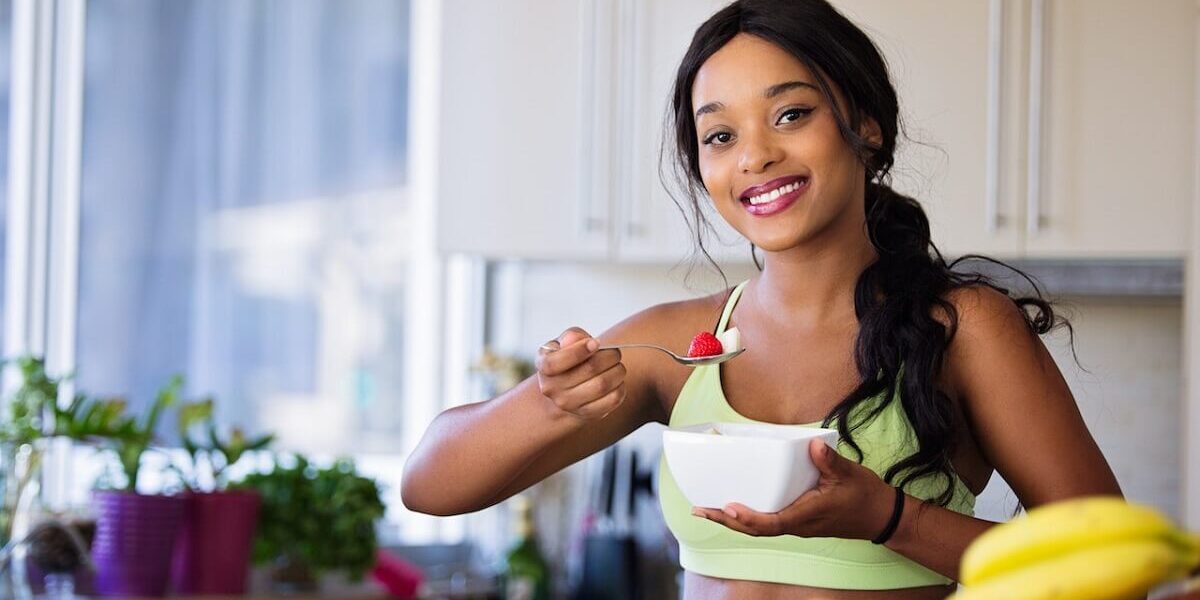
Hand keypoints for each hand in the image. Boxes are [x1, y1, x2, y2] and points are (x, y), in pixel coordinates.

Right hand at [535, 327, 625, 419]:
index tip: (596, 342)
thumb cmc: (567, 360)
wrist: (564, 391)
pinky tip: (617, 381)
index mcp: (544, 366)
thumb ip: (571, 336)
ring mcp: (568, 404)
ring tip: (617, 365)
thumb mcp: (563, 343)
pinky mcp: (586, 414)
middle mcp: (552, 388)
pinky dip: (620, 387)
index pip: (556, 362)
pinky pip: (612, 400)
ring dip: (618, 371)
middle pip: (590, 369)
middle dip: (609, 356)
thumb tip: (577, 339)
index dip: (579, 351)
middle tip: (615, 352)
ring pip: (603, 385)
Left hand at [691, 438, 898, 540]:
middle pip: (754, 529)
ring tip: (706, 509)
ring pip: (758, 528)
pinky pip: (766, 522)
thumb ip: (829, 461)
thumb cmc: (864, 496)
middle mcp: (797, 524)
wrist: (880, 516)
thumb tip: (812, 445)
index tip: (727, 508)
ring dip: (731, 521)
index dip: (747, 518)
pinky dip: (746, 517)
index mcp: (806, 515)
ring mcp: (796, 524)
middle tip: (699, 509)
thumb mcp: (849, 474)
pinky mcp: (796, 520)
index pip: (771, 523)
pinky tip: (733, 507)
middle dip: (725, 521)